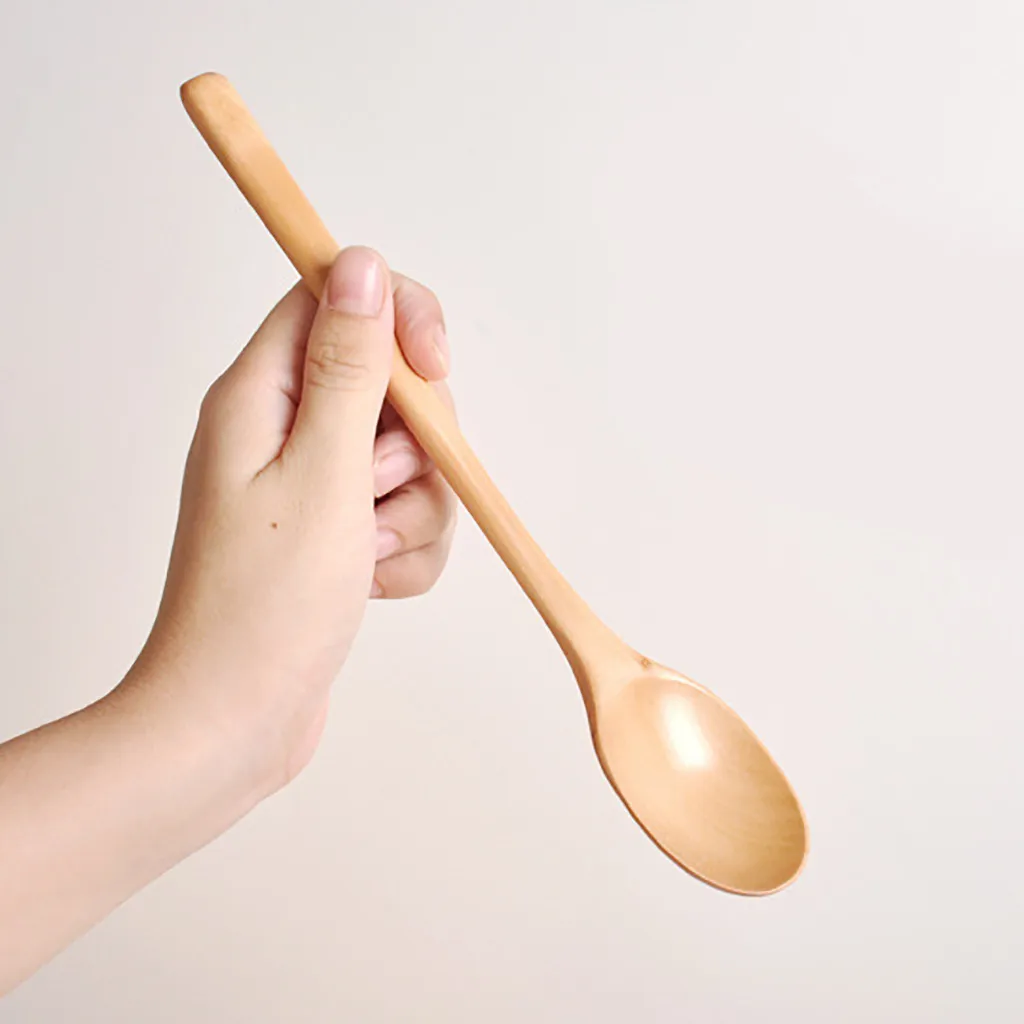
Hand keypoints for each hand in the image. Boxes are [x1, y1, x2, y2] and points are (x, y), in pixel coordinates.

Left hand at [135, 246, 455, 787]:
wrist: (236, 722)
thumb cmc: (264, 606)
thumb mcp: (322, 472)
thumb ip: (350, 366)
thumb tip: (362, 263)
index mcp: (260, 396)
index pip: (337, 298)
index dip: (398, 320)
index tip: (435, 369)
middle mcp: (283, 431)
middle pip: (390, 387)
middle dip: (412, 447)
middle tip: (372, 495)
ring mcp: (311, 485)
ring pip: (409, 460)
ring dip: (411, 513)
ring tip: (364, 557)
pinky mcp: (336, 533)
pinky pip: (406, 516)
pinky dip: (405, 552)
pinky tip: (369, 586)